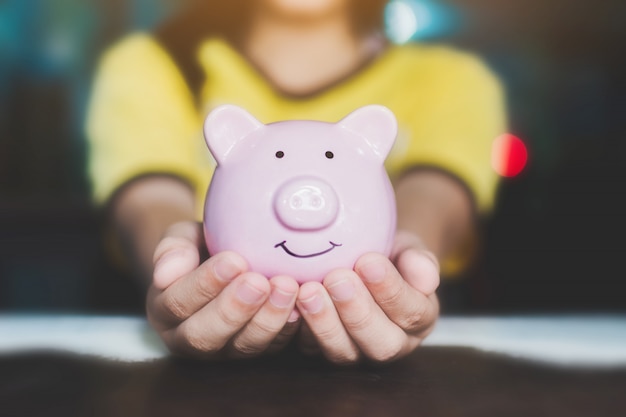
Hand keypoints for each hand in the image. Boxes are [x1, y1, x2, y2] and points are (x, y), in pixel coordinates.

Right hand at [146, 221, 300, 358]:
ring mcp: (225, 350)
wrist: (226, 261)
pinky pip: (273, 348)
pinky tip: (301, 306)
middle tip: (258, 281)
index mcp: (165, 311)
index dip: (204, 284)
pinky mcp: (257, 352)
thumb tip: (165, 274)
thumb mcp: (182, 237)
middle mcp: (190, 340)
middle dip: (234, 310)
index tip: (233, 260)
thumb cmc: (202, 247)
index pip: (177, 304)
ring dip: (267, 319)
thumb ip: (173, 249)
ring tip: (286, 287)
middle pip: (205, 337)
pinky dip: (288, 329)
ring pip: (243, 347)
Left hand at [295, 229, 439, 363]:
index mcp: (419, 318)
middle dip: (358, 312)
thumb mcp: (408, 248)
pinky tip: (290, 304)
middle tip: (337, 278)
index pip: (412, 312)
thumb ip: (419, 260)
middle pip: (381, 344)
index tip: (368, 262)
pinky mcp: (324, 351)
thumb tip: (427, 275)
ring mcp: (357, 351)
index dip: (391, 290)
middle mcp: (392, 343)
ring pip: (344, 352)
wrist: (362, 260)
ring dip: (325, 323)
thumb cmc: (388, 253)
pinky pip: (310, 350)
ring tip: (310, 291)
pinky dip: (299, 329)